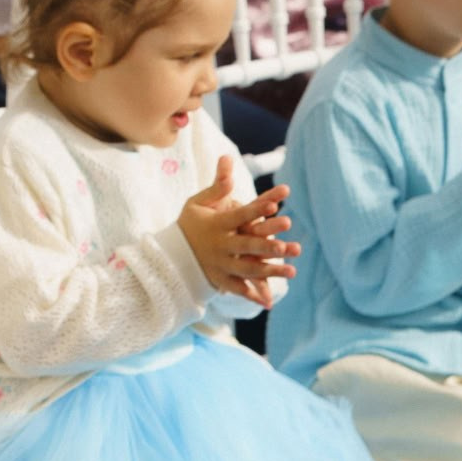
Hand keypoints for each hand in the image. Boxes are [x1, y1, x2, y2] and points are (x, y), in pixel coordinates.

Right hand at [178, 156, 298, 305]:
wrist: (169, 254)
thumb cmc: (189, 224)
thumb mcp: (199, 202)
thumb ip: (217, 185)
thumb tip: (228, 160)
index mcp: (217, 224)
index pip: (240, 215)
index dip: (257, 210)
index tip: (275, 205)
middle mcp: (220, 246)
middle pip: (246, 246)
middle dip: (266, 246)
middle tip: (286, 246)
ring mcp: (220, 265)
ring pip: (248, 270)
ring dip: (270, 272)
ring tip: (292, 271)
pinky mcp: (220, 280)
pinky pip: (238, 288)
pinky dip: (252, 295)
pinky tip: (270, 300)